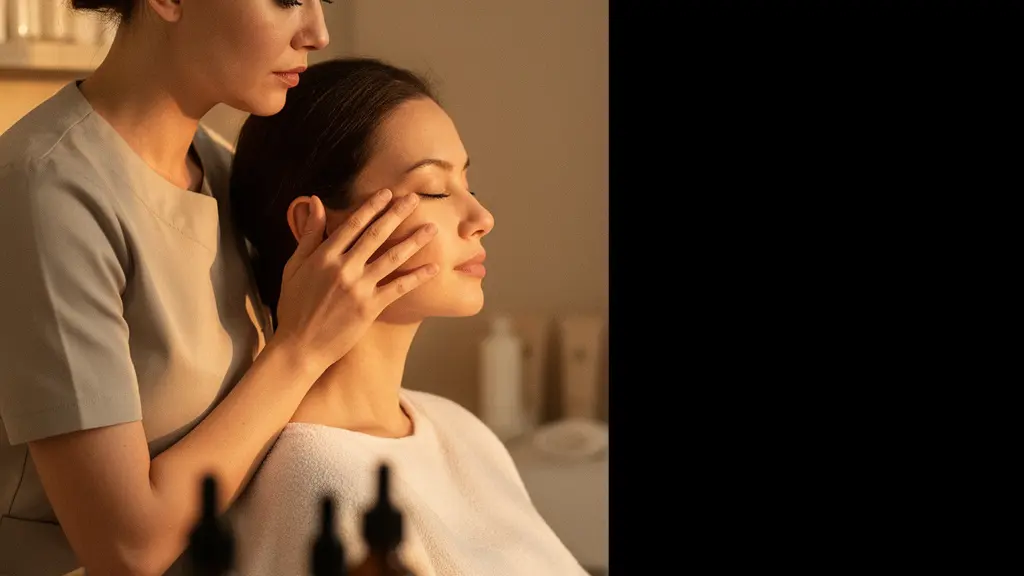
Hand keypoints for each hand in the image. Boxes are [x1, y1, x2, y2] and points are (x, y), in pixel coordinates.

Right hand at [273, 189, 437, 372]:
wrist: (299, 347)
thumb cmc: (294, 306)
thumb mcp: (294, 266)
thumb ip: (308, 233)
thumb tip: (314, 200)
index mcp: (323, 256)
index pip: (352, 224)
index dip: (372, 207)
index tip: (387, 193)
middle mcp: (343, 268)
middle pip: (375, 235)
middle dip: (397, 214)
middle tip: (415, 199)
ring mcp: (358, 288)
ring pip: (391, 258)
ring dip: (414, 241)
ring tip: (432, 229)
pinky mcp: (369, 308)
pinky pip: (398, 288)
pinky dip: (417, 277)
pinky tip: (434, 267)